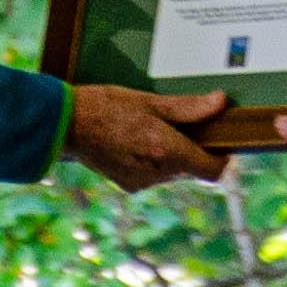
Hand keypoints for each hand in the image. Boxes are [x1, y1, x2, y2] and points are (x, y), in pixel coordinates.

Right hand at [65, 84, 230, 190]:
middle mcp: (157, 173)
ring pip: (171, 172)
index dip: (222, 159)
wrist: (65, 124)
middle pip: (191, 168)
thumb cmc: (106, 106)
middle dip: (190, 149)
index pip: (212, 171)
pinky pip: (152, 175)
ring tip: (147, 129)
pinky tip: (132, 141)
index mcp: (167, 151)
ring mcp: (141, 183)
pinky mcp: (128, 185)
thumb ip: (189, 107)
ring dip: (169, 154)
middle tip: (176, 123)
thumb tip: (221, 102)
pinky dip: (151, 161)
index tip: (221, 142)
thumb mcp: (150, 101)